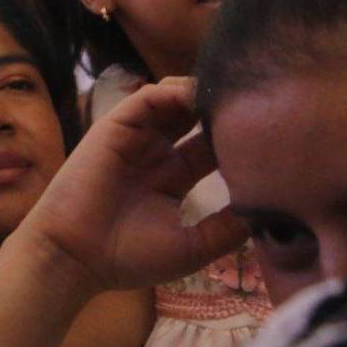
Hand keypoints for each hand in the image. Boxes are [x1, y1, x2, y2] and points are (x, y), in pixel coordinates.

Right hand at [17, 78, 247, 293]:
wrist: (77, 255)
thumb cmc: (128, 255)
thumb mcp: (192, 246)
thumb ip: (227, 227)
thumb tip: (269, 209)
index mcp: (171, 178)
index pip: (210, 147)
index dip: (235, 138)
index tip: (268, 134)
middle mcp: (155, 152)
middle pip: (195, 117)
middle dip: (220, 109)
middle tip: (255, 103)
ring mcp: (135, 137)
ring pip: (173, 99)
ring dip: (201, 94)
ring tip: (231, 94)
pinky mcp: (115, 125)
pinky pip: (148, 98)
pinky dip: (174, 91)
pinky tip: (200, 96)